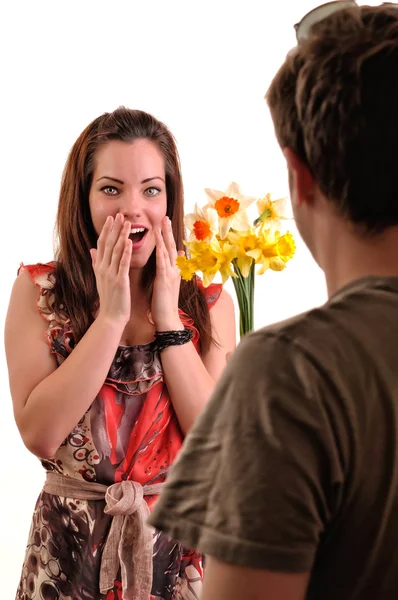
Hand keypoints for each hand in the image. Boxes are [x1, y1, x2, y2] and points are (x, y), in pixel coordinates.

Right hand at [90, 213, 131, 326]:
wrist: (110, 317)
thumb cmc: (109, 299)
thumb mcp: (100, 278)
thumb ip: (96, 263)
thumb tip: (91, 250)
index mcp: (99, 267)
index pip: (101, 244)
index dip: (106, 230)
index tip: (111, 218)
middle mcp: (103, 269)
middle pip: (108, 244)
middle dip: (113, 229)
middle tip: (119, 214)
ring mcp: (110, 275)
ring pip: (115, 251)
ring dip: (121, 236)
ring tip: (127, 223)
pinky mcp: (119, 281)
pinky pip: (122, 264)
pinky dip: (125, 252)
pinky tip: (129, 242)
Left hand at [152, 216, 184, 330]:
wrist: (167, 319)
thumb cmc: (164, 304)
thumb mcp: (168, 284)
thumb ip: (172, 269)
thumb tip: (180, 255)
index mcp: (173, 271)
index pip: (171, 250)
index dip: (168, 237)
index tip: (165, 224)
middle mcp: (174, 269)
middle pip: (172, 246)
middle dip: (168, 231)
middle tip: (165, 217)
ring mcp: (171, 273)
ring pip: (168, 250)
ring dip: (165, 235)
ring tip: (163, 222)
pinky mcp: (165, 279)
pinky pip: (162, 261)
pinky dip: (161, 249)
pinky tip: (159, 241)